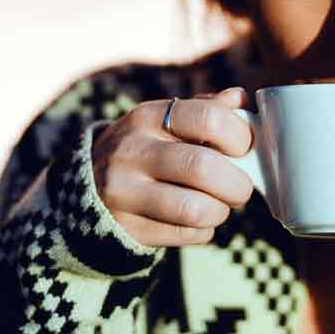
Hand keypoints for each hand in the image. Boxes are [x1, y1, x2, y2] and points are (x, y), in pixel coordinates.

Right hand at [91, 87, 254, 246]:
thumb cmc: (148, 146)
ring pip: (195, 209)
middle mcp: (132, 151)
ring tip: (218, 204)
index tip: (245, 149)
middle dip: (236, 184)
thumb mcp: (167, 119)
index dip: (240, 136)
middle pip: (202, 168)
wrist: (90, 184)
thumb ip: (206, 108)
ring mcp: (125, 192)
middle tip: (240, 187)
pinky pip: (185, 234)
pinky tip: (196, 219)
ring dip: (220, 211)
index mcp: (148, 116)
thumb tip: (242, 100)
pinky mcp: (127, 227)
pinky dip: (203, 230)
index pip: (208, 118)